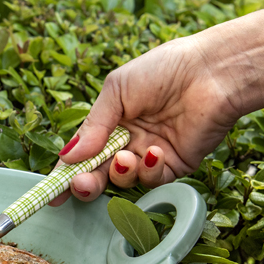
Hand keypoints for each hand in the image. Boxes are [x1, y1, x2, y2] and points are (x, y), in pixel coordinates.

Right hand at [50, 35, 242, 205]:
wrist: (212, 72)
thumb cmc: (164, 70)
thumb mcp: (117, 91)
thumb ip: (93, 126)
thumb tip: (68, 157)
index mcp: (110, 123)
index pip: (81, 153)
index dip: (65, 173)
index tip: (51, 193)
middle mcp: (128, 141)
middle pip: (98, 173)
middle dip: (86, 183)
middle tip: (81, 185)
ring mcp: (150, 155)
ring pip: (123, 180)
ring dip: (119, 173)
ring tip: (125, 157)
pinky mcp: (175, 165)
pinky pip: (152, 180)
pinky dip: (148, 170)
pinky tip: (153, 151)